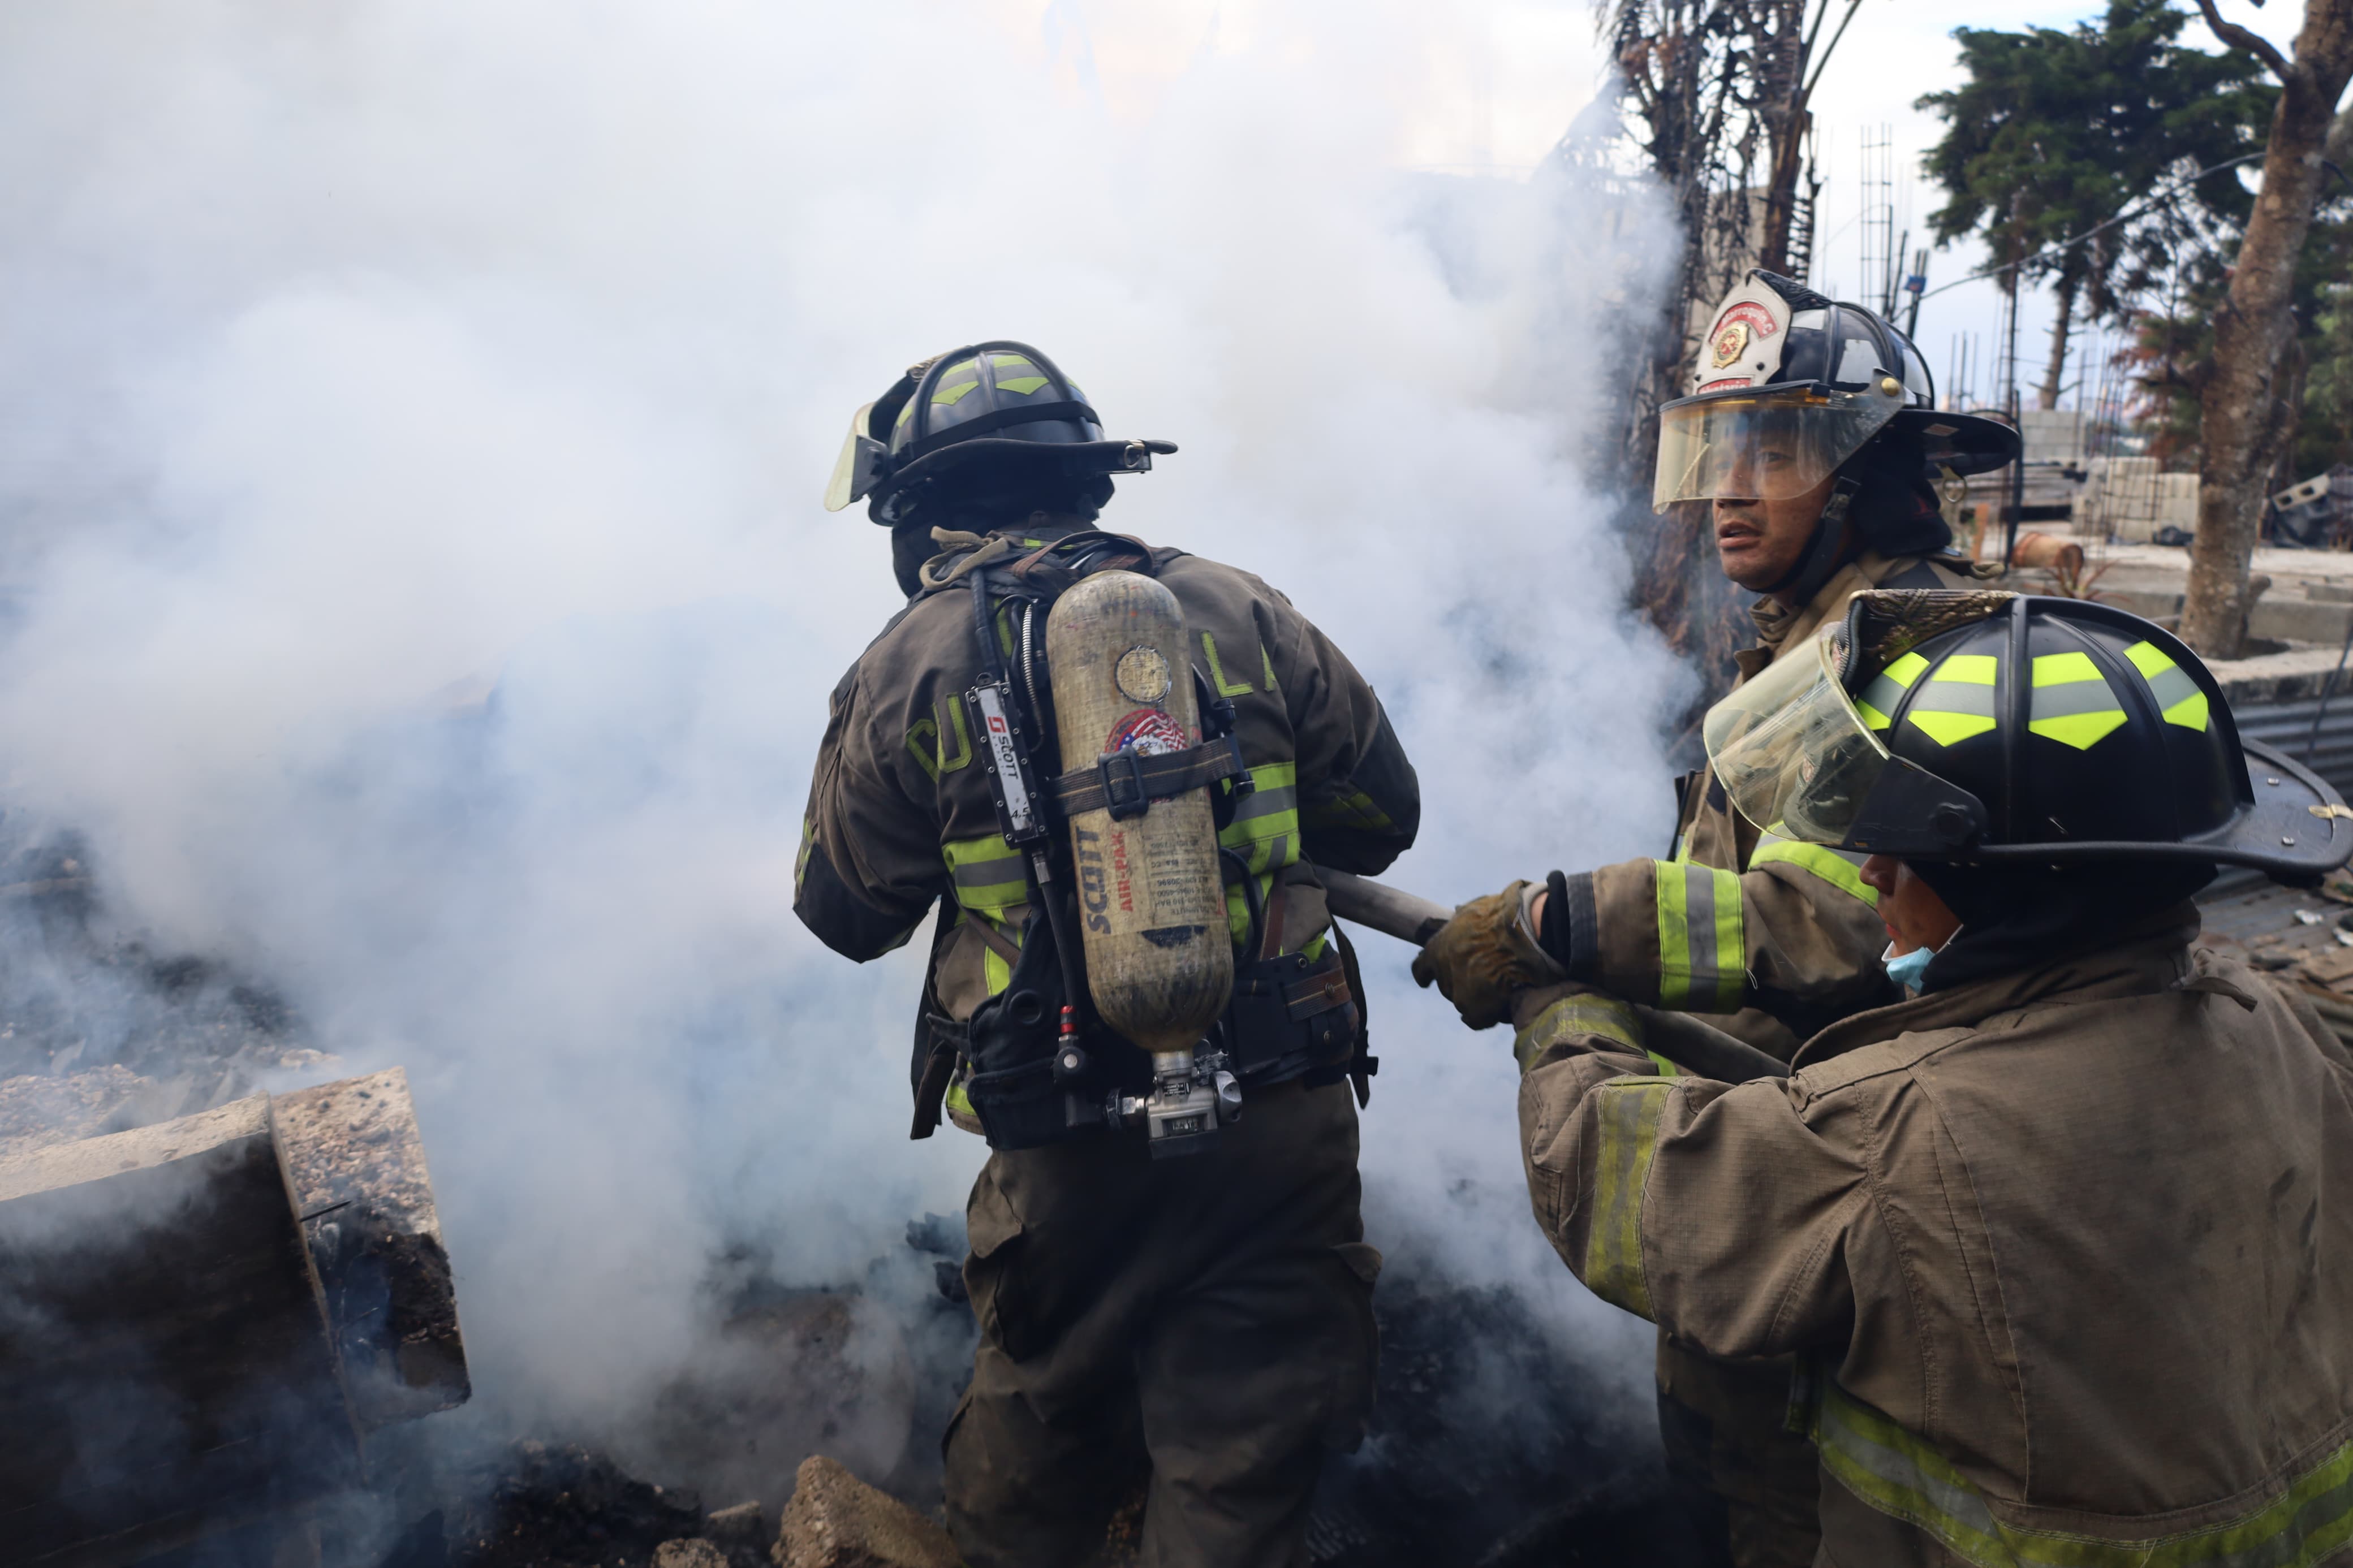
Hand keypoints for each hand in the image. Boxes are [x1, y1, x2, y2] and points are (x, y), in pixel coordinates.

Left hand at [1411, 880, 1567, 1029]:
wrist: (1520, 934)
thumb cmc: (1502, 916)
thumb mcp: (1473, 911)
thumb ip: (1463, 921)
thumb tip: (1463, 915)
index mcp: (1438, 947)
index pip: (1421, 967)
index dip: (1426, 974)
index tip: (1425, 980)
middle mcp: (1443, 972)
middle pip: (1449, 986)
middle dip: (1464, 982)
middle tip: (1486, 975)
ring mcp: (1457, 992)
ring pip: (1465, 1001)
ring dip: (1480, 997)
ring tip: (1502, 986)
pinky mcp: (1476, 1008)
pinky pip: (1478, 1020)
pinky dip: (1489, 1015)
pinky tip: (1500, 1009)